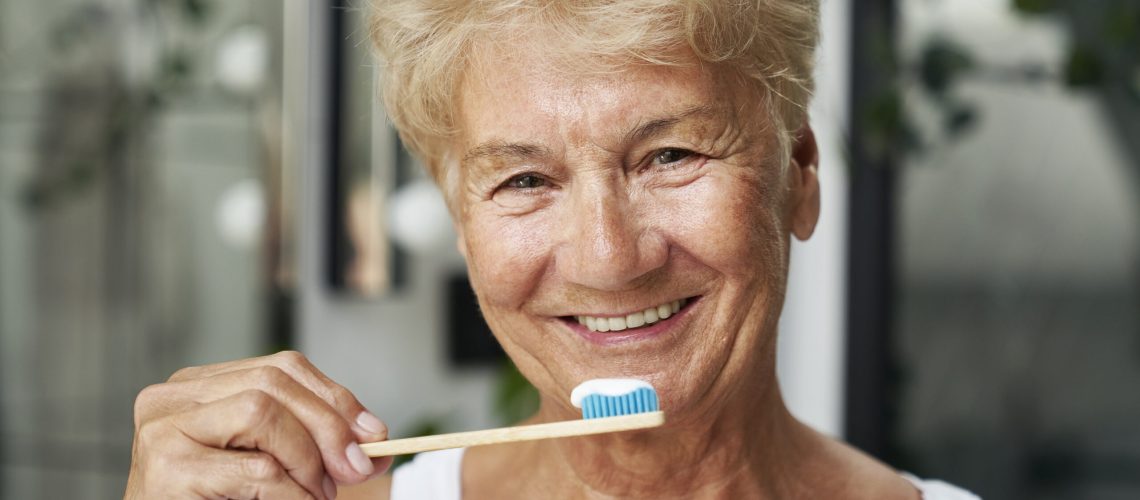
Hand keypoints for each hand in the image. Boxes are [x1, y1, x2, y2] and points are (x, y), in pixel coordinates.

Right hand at [124, 351, 391, 498]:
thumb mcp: (275, 462)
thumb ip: (320, 445)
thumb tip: (376, 441)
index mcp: (198, 387)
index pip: (282, 367)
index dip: (334, 397)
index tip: (373, 433)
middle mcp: (171, 398)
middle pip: (273, 383)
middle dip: (328, 426)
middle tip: (354, 470)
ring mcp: (162, 430)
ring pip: (260, 411)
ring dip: (306, 459)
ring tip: (316, 495)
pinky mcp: (167, 470)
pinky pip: (255, 469)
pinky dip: (289, 493)